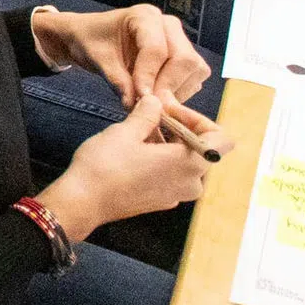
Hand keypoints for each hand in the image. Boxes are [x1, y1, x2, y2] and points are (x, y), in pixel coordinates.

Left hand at [36, 3, 209, 108]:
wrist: (90, 39)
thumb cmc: (92, 42)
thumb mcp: (98, 60)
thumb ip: (118, 81)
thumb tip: (135, 106)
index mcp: (144, 16)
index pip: (156, 48)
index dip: (149, 75)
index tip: (141, 98)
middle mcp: (167, 25)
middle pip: (184, 58)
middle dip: (168, 85)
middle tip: (150, 106)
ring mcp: (179, 40)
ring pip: (193, 69)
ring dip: (176, 91)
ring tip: (152, 105)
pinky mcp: (184, 58)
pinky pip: (193, 78)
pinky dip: (179, 93)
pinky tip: (159, 100)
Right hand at [40, 92, 224, 237]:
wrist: (82, 202)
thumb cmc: (105, 166)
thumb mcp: (125, 131)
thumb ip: (148, 114)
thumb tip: (157, 102)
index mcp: (189, 163)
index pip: (222, 139)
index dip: (198, 119)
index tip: (170, 110)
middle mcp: (191, 182)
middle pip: (203, 149)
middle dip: (181, 128)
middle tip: (154, 113)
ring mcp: (177, 195)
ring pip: (187, 162)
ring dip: (171, 143)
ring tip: (142, 130)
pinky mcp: (163, 201)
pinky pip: (174, 175)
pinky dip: (163, 160)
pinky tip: (138, 151)